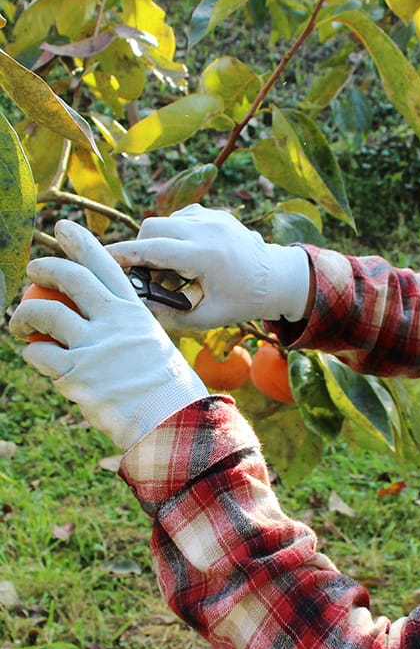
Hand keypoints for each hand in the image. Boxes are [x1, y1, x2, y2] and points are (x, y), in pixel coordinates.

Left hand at [9, 220, 208, 449]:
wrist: (172, 420)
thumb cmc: (167, 389)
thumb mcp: (153, 347)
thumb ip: (125, 330)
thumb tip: (95, 324)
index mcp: (135, 312)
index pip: (105, 266)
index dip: (80, 242)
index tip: (63, 228)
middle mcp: (114, 322)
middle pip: (69, 278)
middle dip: (43, 268)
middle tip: (33, 272)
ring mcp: (94, 346)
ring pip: (42, 313)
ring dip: (22, 315)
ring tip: (18, 325)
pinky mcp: (76, 373)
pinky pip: (38, 354)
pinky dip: (32, 354)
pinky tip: (37, 358)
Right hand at [107, 203, 311, 329]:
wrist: (279, 278)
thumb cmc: (243, 301)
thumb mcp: (208, 317)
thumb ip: (170, 316)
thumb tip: (136, 308)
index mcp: (206, 255)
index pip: (152, 248)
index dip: (123, 253)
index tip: (100, 257)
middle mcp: (207, 229)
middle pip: (153, 227)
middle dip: (141, 247)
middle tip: (147, 273)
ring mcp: (213, 217)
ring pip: (166, 219)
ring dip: (160, 240)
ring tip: (173, 268)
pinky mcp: (216, 213)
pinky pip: (183, 217)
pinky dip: (176, 233)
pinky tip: (189, 255)